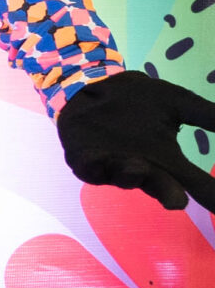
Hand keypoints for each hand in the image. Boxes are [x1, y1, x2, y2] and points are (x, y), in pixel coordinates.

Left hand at [57, 71, 214, 212]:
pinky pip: (89, 169)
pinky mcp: (84, 163)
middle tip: (177, 202)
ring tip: (139, 166)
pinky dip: (95, 165)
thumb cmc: (136, 100)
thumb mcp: (177, 102)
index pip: (196, 184)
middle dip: (168, 195)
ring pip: (124, 179)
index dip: (211, 197)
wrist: (93, 85)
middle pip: (159, 188)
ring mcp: (112, 168)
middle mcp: (143, 170)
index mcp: (168, 162)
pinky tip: (98, 159)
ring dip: (131, 175)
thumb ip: (208, 115)